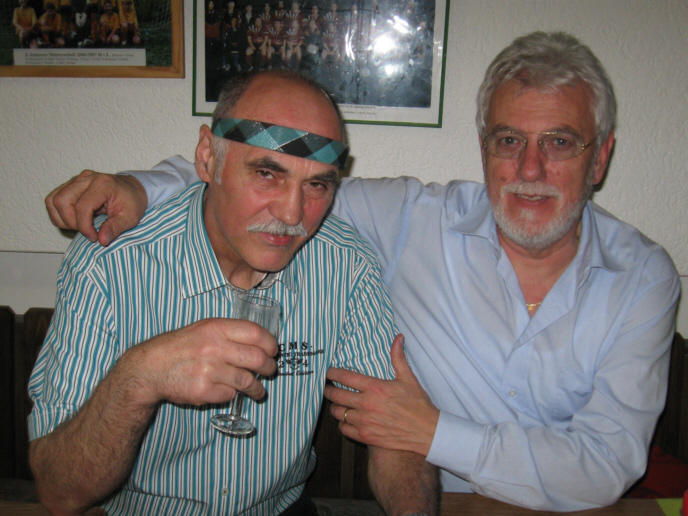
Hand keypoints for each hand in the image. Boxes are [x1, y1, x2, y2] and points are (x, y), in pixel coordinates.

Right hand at [45, 170, 147, 245]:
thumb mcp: (130, 218)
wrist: (133, 188)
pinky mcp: (71, 184)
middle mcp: (86, 178)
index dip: (84, 226)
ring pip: (53, 200)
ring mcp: (76, 179)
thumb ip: (115, 228)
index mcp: (102, 184)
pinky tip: (74, 220)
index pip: (81, 207)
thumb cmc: (132, 202)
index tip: (94, 237)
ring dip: (62, 218)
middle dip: (70, 222)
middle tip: (87, 231)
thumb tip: (101, 240)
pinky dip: (58, 213)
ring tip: (80, 226)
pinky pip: (53, 199)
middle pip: (61, 202)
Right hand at [122, 318, 278, 407]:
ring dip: (257, 388)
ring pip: (247, 380)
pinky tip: (230, 391)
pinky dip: (232, 394)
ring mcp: (209, 370)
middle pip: (256, 358)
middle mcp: (214, 348)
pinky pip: (229, 394)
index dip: (270, 343)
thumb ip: (229, 333)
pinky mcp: (203, 391)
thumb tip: (260, 343)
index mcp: (216, 328)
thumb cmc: (180, 347)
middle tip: (271, 370)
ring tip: (259, 391)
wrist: (150, 368)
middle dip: (269, 367)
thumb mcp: (203, 329)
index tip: (273, 350)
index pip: (255, 333)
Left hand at [324, 335, 438, 456]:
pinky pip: (343, 429)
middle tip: (327, 388)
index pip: (344, 377)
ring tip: (337, 404)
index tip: (328, 372)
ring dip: (335, 407)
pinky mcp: (365, 436)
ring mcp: (364, 421)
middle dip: (329, 390)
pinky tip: (346, 420)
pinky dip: (342, 424)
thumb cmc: (417, 404)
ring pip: (337, 413)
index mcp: (374, 387)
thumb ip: (398, 357)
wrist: (426, 431)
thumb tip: (397, 337)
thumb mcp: (408, 378)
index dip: (332, 373)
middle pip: (336, 395)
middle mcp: (366, 404)